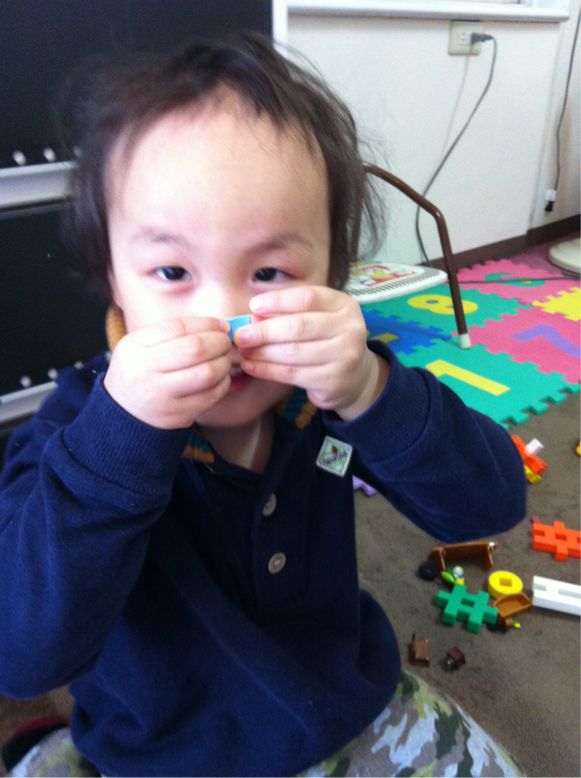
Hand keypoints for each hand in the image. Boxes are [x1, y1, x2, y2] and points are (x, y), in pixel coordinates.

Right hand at [104, 318, 231, 429]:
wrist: (124, 413)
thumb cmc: (141, 371)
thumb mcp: (142, 345)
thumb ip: (175, 332)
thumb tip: (219, 325)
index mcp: (136, 348)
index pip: (178, 328)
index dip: (207, 324)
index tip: (221, 325)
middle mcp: (146, 373)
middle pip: (196, 349)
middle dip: (220, 342)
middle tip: (225, 343)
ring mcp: (163, 398)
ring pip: (208, 373)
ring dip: (224, 363)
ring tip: (222, 360)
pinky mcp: (179, 416)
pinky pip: (212, 395)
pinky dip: (223, 383)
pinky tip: (219, 379)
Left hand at [236, 286, 389, 420]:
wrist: (355, 377)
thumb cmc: (326, 341)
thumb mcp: (315, 320)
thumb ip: (289, 314)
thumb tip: (254, 316)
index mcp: (344, 306)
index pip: (308, 297)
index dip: (278, 301)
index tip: (253, 306)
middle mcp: (350, 329)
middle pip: (299, 326)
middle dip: (264, 331)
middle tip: (241, 335)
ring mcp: (345, 356)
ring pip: (293, 353)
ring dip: (262, 352)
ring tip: (243, 351)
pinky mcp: (334, 381)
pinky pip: (292, 374)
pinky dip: (267, 370)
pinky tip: (251, 366)